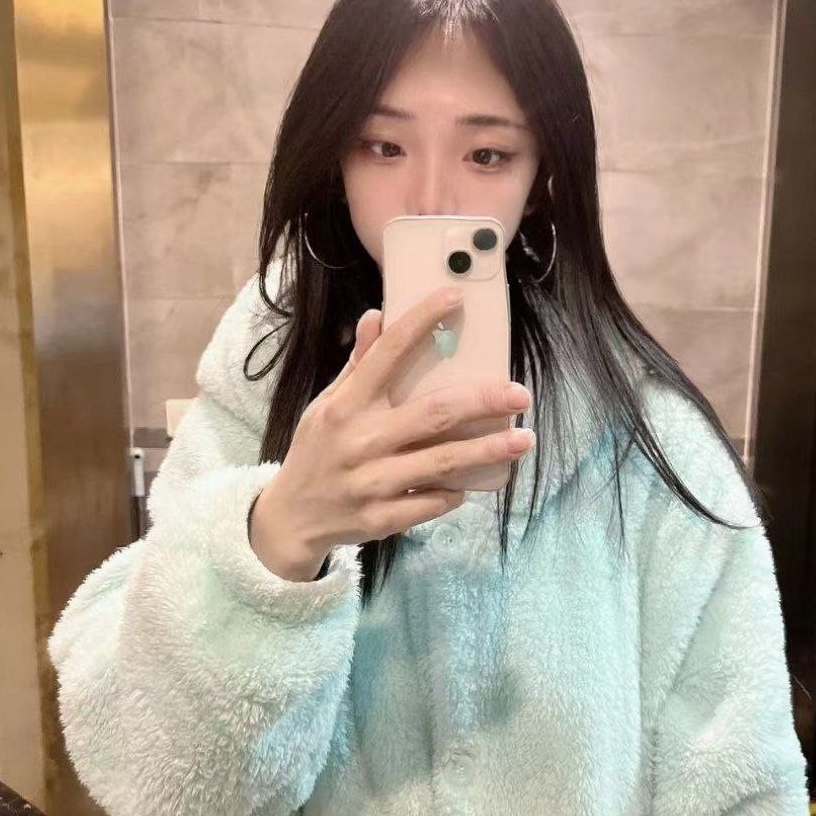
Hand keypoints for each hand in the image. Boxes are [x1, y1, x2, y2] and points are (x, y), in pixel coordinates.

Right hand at [248, 286, 534, 580]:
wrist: (292, 517)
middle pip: (433, 413)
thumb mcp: (328, 404)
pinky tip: (475, 481)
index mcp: (346, 405)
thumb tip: (377, 315)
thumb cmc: (318, 449)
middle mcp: (360, 440)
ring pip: (443, 462)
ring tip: (524, 439)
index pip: (387, 353)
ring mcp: (371, 482)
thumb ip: (358, 364)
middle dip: (483, 401)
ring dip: (488, 450)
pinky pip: (432, 501)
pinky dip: (456, 492)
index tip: (454, 297)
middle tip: (520, 394)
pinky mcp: (382, 518)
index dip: (421, 322)